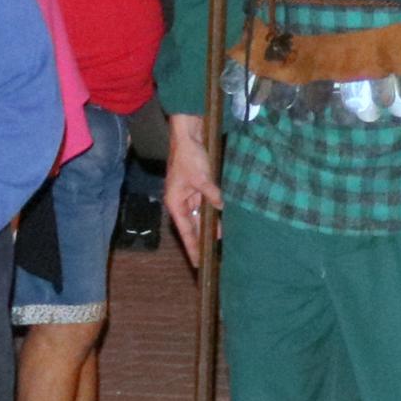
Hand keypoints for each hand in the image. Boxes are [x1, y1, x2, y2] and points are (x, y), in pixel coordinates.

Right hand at [165, 115, 220, 265]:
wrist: (190, 136)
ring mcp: (190, 196)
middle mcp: (182, 203)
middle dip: (202, 242)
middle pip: (193, 228)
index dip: (192, 248)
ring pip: (201, 218)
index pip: (185, 232)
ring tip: (221, 245)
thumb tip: (222, 208)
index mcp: (175, 203)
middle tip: (211, 260)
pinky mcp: (200, 189)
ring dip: (211, 228)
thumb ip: (212, 194)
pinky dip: (215, 214)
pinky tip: (225, 223)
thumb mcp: (201, 178)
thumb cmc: (188, 156)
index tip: (197, 264)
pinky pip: (208, 206)